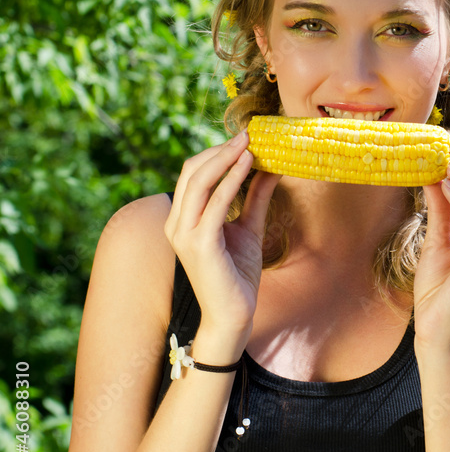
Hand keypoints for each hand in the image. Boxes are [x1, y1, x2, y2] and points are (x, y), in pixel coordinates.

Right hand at [164, 131, 280, 342]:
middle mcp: (176, 224)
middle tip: (248, 134)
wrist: (235, 316)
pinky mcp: (199, 244)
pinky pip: (215, 203)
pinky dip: (232, 179)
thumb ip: (254, 197)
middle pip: (191, 171)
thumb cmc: (238, 275)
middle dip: (220, 149)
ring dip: (225, 158)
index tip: (245, 139)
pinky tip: (250, 165)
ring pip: (198, 181)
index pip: (192, 173)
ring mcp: (184, 234)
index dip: (216, 153)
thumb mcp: (248, 227)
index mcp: (182, 219)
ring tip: (249, 143)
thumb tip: (271, 166)